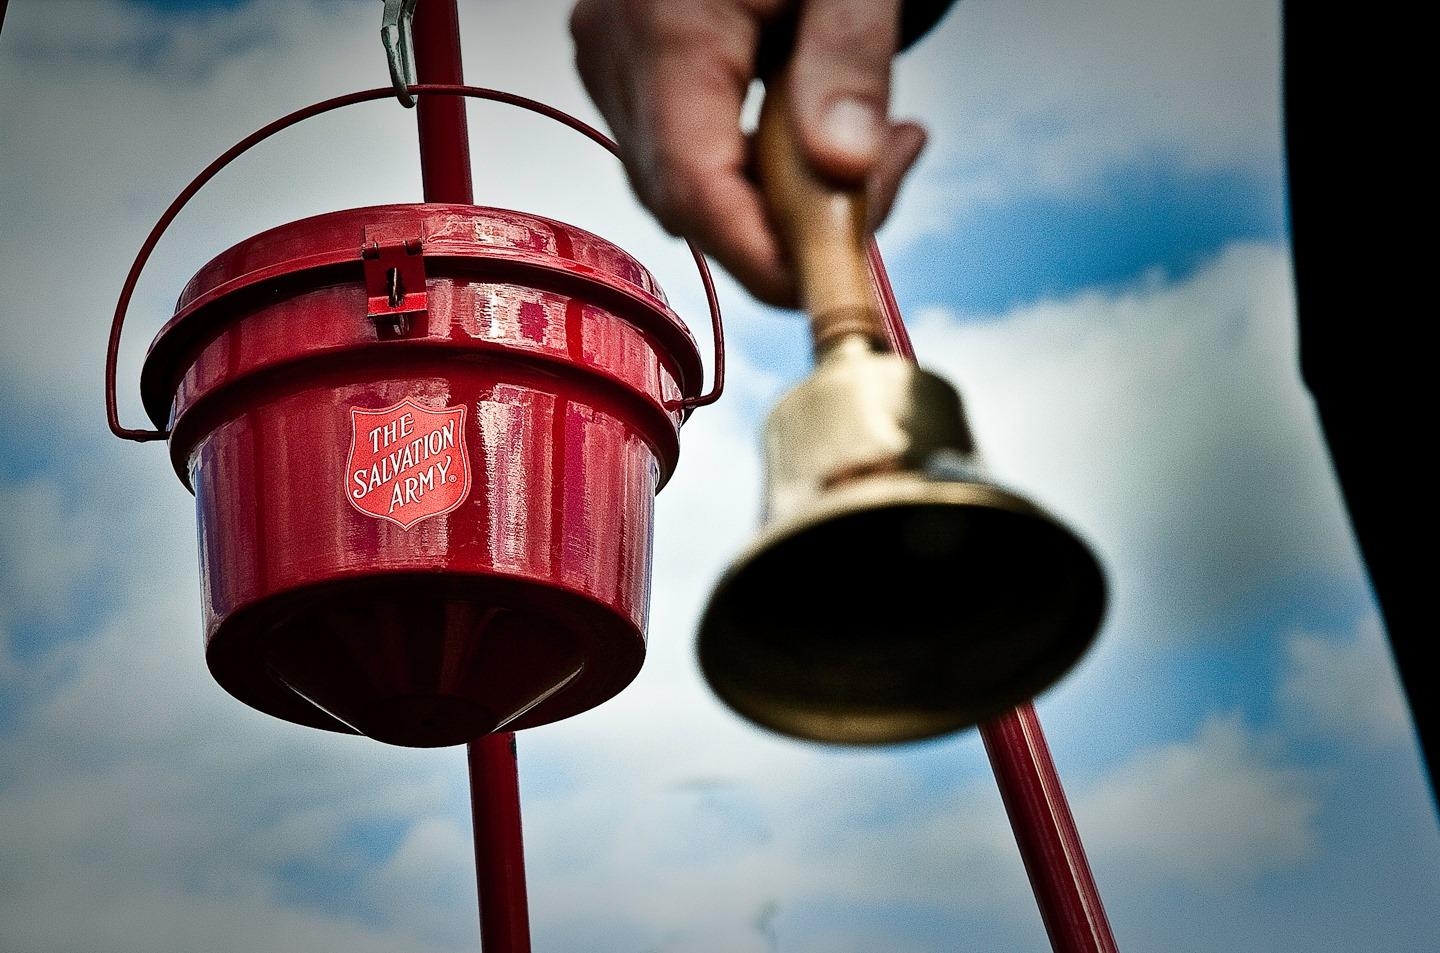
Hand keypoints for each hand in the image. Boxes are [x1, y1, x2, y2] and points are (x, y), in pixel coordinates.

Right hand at [571, 0, 926, 306]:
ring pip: (686, 189)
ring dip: (778, 198)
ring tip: (864, 145)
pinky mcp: (625, 73)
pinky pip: (683, 158)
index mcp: (666, 27)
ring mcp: (611, 66)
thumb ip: (848, 66)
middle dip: (790, 226)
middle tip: (884, 179)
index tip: (836, 283)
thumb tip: (841, 172)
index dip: (762, 258)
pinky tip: (812, 134)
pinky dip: (752, 170)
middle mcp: (616, 52)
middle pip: (690, 201)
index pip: (695, 189)